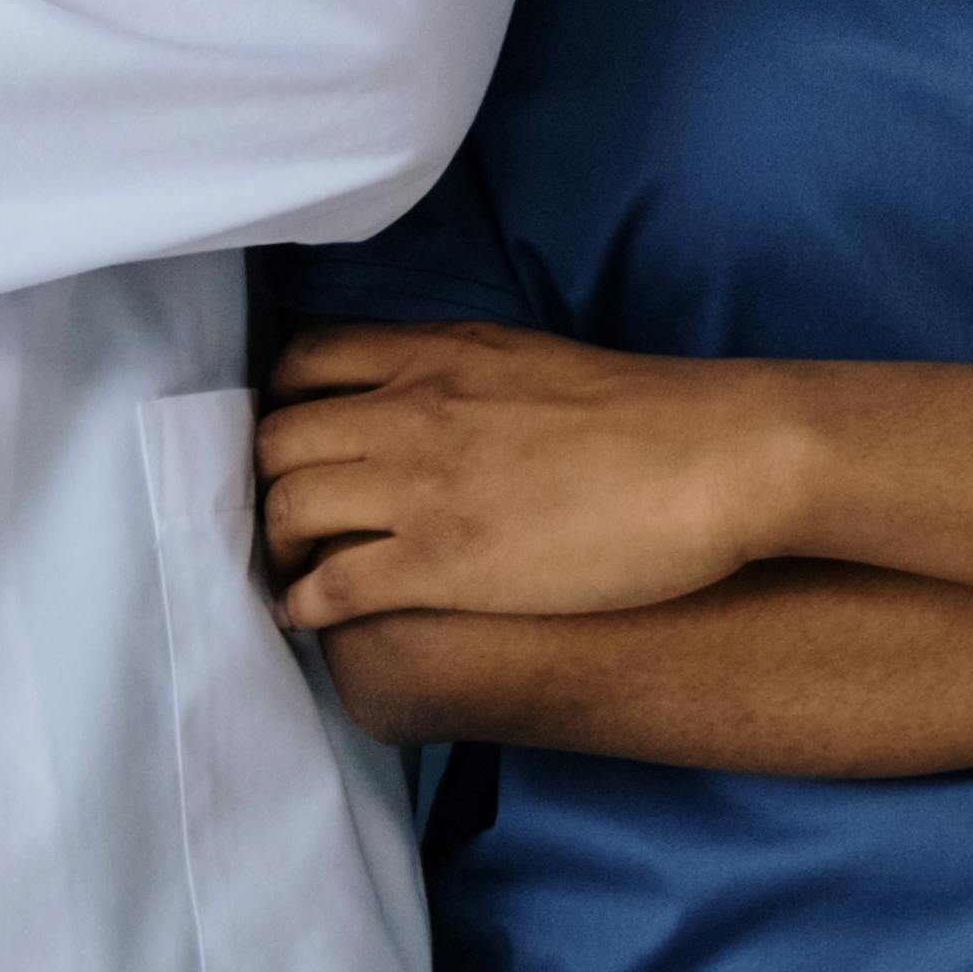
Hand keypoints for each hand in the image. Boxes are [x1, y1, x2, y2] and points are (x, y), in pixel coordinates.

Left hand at [258, 320, 805, 631]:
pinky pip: (331, 586)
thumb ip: (461, 372)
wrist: (708, 459)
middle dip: (263, 482)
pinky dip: (302, 606)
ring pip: (288, 508)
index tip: (291, 444)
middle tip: (283, 518)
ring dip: (276, 546)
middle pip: (278, 438)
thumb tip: (430, 399)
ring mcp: (420, 486)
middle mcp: (411, 409)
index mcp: (436, 353)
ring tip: (294, 572)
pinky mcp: (441, 563)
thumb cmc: (643, 415)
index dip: (281, 407)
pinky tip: (309, 618)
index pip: (305, 361)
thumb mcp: (529, 358)